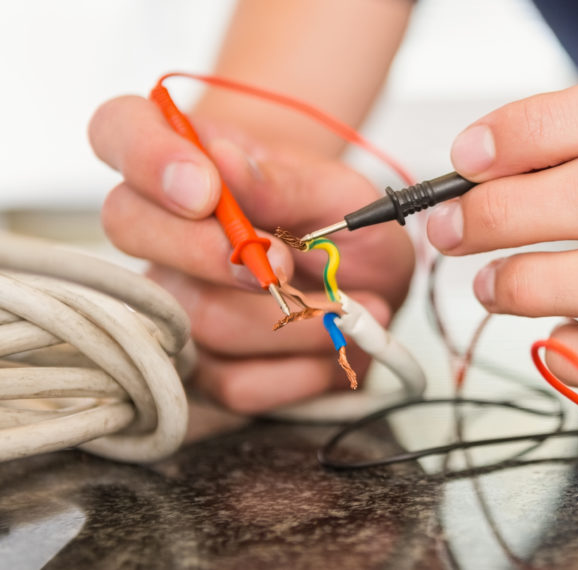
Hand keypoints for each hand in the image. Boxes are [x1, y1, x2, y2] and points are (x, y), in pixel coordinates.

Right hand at [90, 95, 414, 412]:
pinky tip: (332, 344)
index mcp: (190, 161)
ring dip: (290, 322)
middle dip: (210, 253)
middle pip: (128, 224)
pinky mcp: (204, 369)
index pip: (119, 127)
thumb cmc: (342, 225)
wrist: (368, 287)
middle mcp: (164, 229)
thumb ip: (285, 181)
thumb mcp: (339, 193)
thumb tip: (227, 162)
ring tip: (348, 308)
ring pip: (196, 318)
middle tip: (287, 266)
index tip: (206, 191)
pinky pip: (233, 384)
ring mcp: (176, 301)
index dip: (148, 156)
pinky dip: (300, 370)